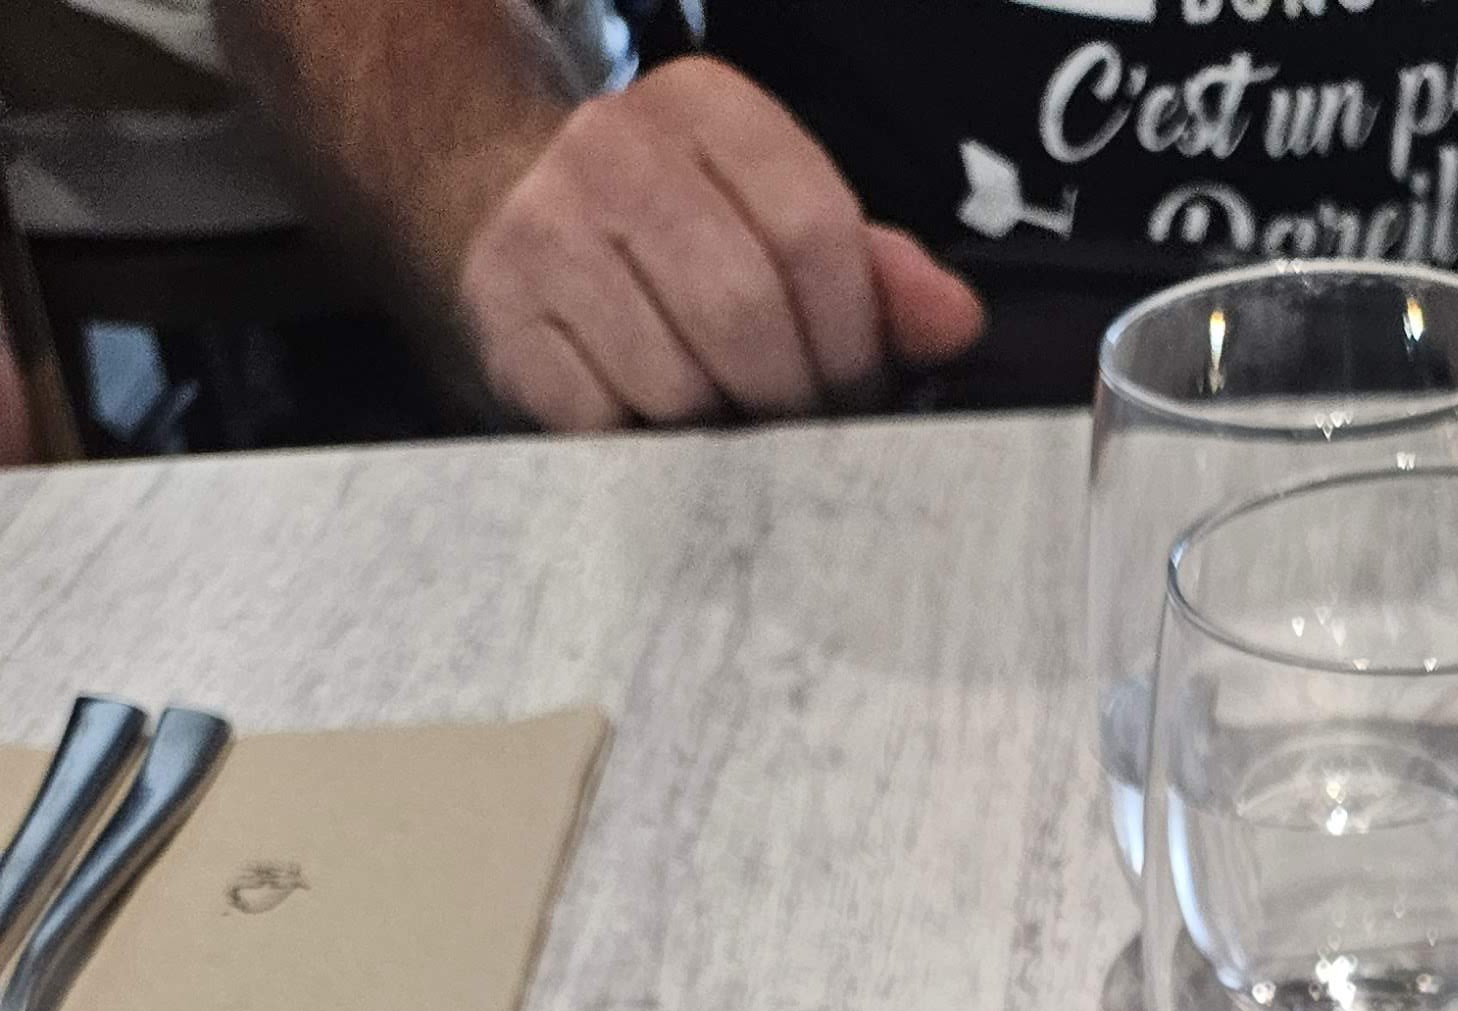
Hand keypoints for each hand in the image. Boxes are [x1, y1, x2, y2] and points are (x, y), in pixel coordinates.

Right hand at [451, 56, 984, 432]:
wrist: (507, 212)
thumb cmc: (676, 235)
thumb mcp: (776, 219)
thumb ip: (873, 270)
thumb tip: (955, 322)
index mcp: (704, 108)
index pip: (813, 231)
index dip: (853, 339)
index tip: (858, 392)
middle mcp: (612, 147)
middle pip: (744, 310)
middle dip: (792, 398)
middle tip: (803, 435)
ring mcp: (543, 230)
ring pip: (677, 382)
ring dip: (722, 439)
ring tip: (732, 436)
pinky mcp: (501, 316)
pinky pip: (603, 423)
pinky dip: (648, 454)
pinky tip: (660, 438)